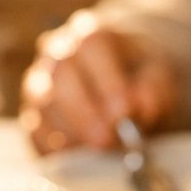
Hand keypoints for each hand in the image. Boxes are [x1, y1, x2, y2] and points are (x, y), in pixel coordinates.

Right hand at [19, 10, 178, 153]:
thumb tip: (142, 107)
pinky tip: (82, 157)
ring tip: (101, 150)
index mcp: (89, 33)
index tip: (125, 111)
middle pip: (61, 75)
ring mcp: (38, 84)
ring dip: (73, 132)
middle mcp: (56, 52)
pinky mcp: (32, 117)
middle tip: (108, 138)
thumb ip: (154, 88)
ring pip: (43, 105)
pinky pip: (35, 132)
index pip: (92, 46)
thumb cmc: (139, 80)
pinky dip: (57, 148)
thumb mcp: (159, 78)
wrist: (123, 92)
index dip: (107, 80)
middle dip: (85, 111)